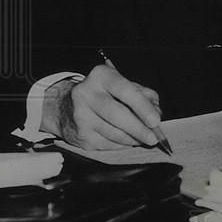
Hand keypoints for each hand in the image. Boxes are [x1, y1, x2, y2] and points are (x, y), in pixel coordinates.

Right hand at [42, 64, 162, 149]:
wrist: (65, 107)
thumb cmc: (103, 94)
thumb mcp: (123, 85)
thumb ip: (144, 95)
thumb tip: (156, 112)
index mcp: (101, 76)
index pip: (126, 91)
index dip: (143, 107)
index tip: (155, 121)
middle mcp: (87, 93)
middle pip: (117, 115)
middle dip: (139, 129)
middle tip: (154, 138)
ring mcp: (81, 116)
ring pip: (113, 133)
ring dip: (133, 139)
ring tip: (144, 139)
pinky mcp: (80, 134)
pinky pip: (107, 143)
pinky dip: (122, 144)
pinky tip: (128, 141)